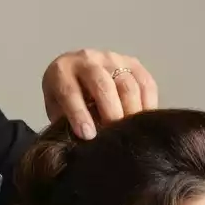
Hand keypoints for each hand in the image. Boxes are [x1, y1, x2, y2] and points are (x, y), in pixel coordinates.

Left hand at [42, 49, 158, 139]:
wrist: (74, 72)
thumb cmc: (63, 99)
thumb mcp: (56, 110)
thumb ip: (65, 123)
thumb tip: (82, 146)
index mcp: (61, 71)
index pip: (70, 91)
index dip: (79, 114)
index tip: (88, 136)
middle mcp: (86, 60)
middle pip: (103, 85)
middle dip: (110, 112)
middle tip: (115, 135)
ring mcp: (112, 58)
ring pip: (127, 84)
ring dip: (131, 111)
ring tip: (131, 131)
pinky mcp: (132, 63)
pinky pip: (146, 83)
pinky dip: (148, 104)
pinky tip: (144, 121)